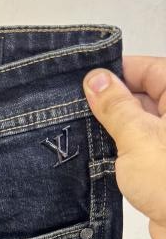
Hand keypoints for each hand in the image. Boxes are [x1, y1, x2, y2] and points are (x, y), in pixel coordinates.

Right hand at [83, 56, 165, 238]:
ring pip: (140, 123)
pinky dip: (122, 150)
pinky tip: (101, 157)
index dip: (118, 72)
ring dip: (115, 129)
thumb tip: (97, 80)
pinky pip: (140, 148)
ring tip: (87, 135)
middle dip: (113, 102)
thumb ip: (115, 106)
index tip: (88, 81)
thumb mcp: (137, 137)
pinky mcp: (165, 168)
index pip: (150, 70)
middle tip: (80, 110)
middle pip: (145, 95)